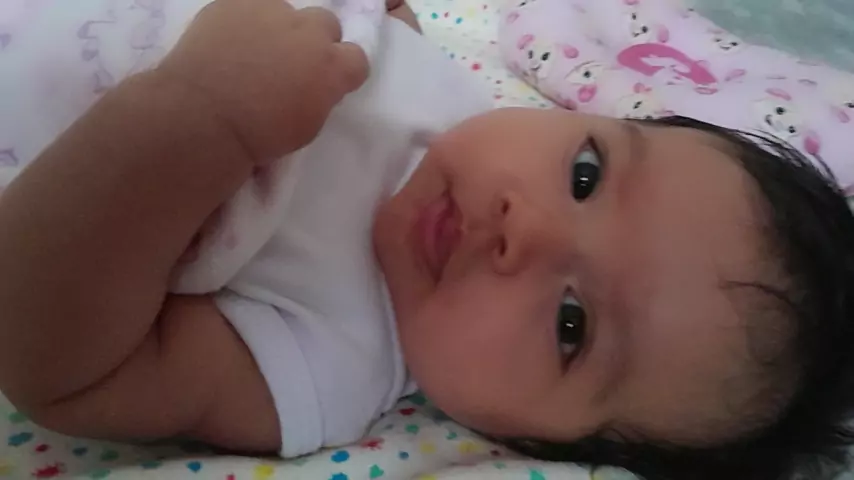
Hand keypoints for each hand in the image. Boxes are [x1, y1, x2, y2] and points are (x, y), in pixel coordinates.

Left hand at [157, 0, 368, 163]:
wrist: (203, 118)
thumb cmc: (258, 137)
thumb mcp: (306, 127)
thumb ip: (319, 96)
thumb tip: (313, 85)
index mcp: (331, 67)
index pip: (357, 59)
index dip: (342, 71)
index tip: (327, 85)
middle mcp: (308, 31)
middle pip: (326, 23)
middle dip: (314, 41)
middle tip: (291, 65)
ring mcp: (270, 11)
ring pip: (285, 10)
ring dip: (277, 28)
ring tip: (253, 52)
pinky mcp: (233, 3)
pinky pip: (246, 6)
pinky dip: (242, 22)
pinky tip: (227, 44)